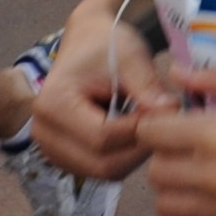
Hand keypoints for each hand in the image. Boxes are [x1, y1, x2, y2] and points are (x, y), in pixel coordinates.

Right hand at [27, 16, 164, 183]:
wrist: (87, 43)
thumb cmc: (106, 45)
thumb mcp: (130, 56)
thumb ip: (148, 86)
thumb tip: (171, 112)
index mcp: (53, 104)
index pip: (103, 137)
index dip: (140, 129)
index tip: (166, 111)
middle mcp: (44, 132)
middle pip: (102, 163)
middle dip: (139, 147)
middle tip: (162, 122)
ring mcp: (51, 150)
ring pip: (103, 172)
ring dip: (133, 155)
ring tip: (147, 123)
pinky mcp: (64, 158)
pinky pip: (100, 171)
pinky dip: (123, 157)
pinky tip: (133, 132)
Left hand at [134, 67, 215, 215]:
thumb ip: (215, 79)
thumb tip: (176, 72)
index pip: (152, 133)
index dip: (156, 124)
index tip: (171, 122)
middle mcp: (213, 176)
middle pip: (155, 173)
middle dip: (164, 156)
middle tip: (186, 148)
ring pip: (166, 208)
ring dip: (175, 190)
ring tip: (197, 176)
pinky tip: (214, 202)